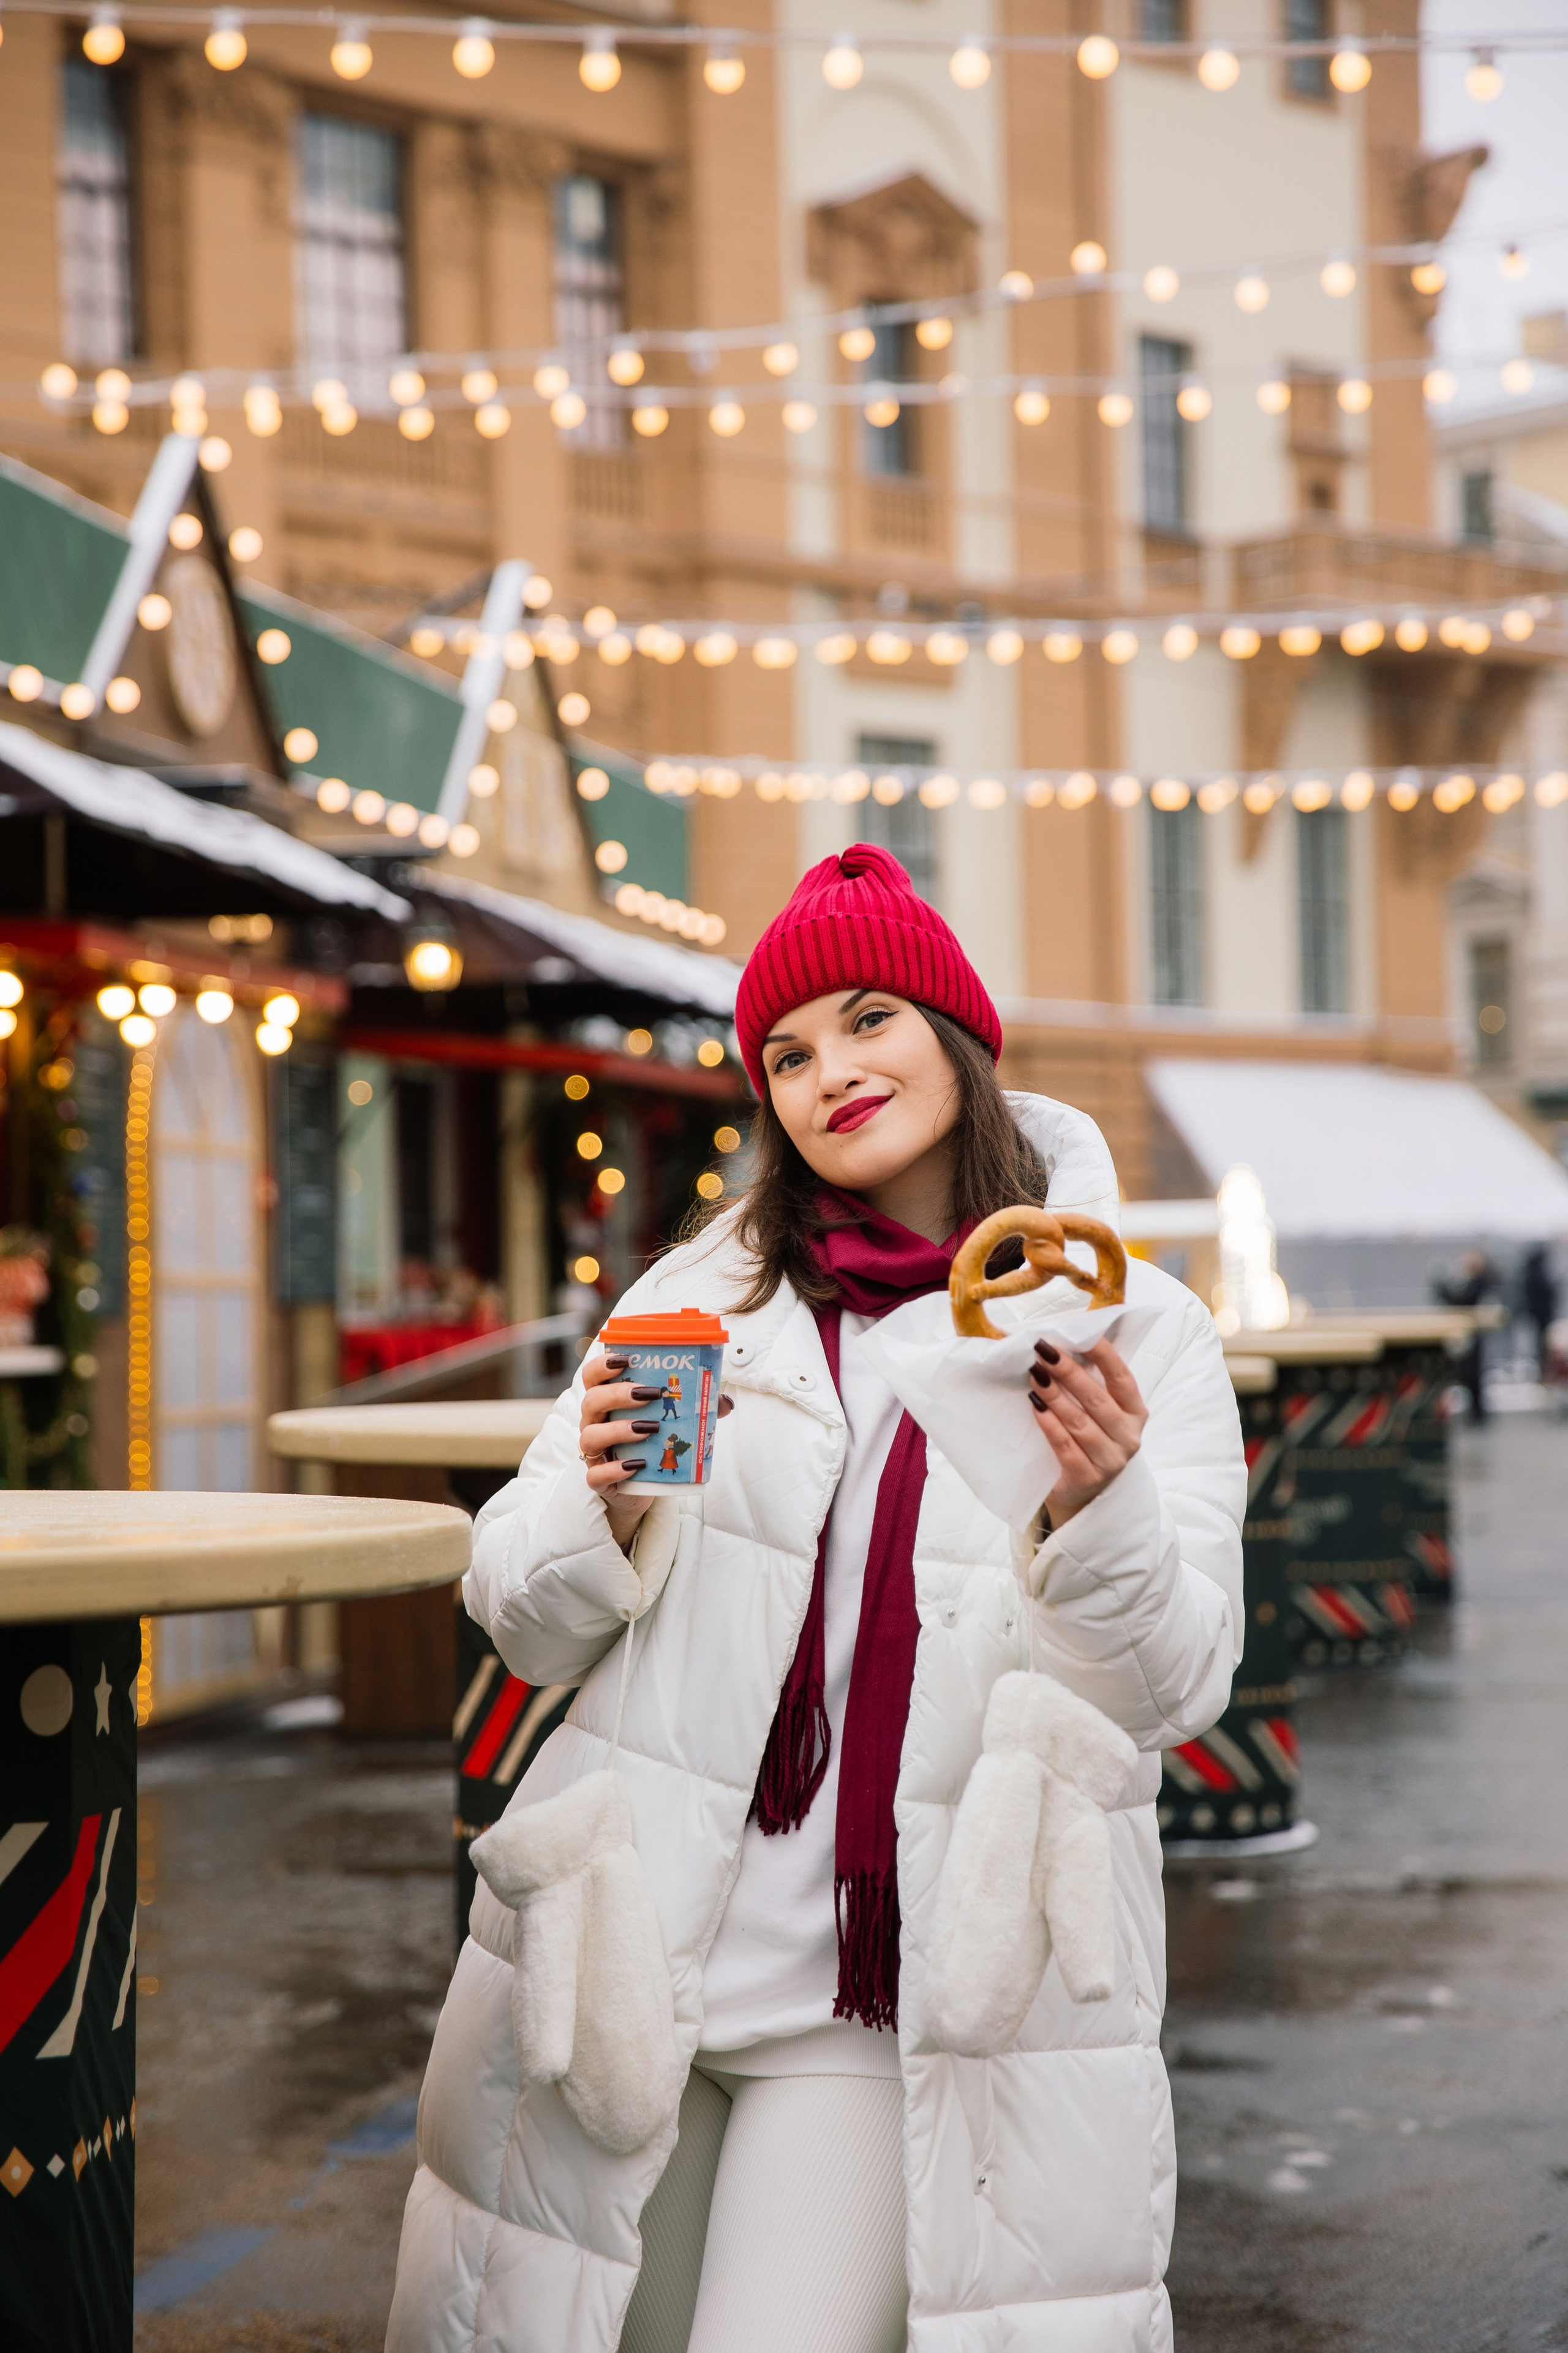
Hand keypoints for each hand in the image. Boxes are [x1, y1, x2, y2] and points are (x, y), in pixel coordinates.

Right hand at [579, 1354, 732, 1543]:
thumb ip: (695, 1408)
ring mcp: (594, 1452)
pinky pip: (596, 1474)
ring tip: (650, 1429)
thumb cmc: (651, 1444)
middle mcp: (595, 1423)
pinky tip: (637, 1465)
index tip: (625, 1360)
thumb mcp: (669, 1421)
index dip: (602, 1366)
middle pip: (591, 1401)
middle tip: (651, 1394)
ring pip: (591, 1436)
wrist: (641, 1487)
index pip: (592, 1377)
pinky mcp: (599, 1479)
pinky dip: (615, 1469)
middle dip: (618, 1394)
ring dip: (619, 1430)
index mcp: (607, 1402)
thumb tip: (724, 1402)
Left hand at [1028, 1338, 1146, 1530]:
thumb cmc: (1088, 1442)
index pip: (1122, 1378)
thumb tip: (1063, 1344)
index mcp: (1135, 1413)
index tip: (1081, 1334)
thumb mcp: (1098, 1414)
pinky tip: (1035, 1407)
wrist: (1084, 1495)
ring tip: (1034, 1374)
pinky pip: (1065, 1447)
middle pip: (1097, 1399)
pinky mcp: (1087, 1478)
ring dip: (1055, 1396)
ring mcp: (1110, 1461)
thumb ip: (1091, 1383)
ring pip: (1080, 1423)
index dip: (1104, 1354)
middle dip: (1069, 1372)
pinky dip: (1050, 1425)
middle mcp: (1128, 1437)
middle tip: (1043, 1350)